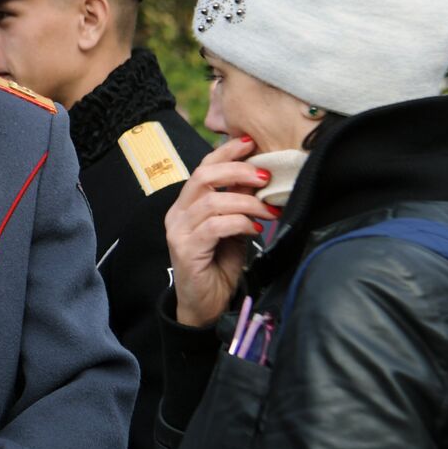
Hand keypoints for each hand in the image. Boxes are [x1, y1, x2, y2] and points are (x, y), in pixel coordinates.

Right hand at [163, 135, 271, 326]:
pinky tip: (255, 229)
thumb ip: (239, 204)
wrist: (204, 305)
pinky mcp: (185, 249)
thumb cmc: (219, 266)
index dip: (225, 152)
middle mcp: (178, 214)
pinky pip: (215, 226)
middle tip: (265, 177)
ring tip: (270, 211)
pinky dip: (239, 223)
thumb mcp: (233, 228)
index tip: (250, 143)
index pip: (203, 167)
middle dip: (237, 171)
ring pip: (212, 201)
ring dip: (247, 202)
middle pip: (203, 176)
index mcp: (187, 205)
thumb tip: (259, 177)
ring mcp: (179, 231)